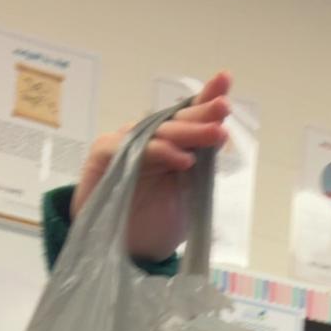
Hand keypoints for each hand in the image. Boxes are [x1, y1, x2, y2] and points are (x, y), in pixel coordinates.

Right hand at [71, 71, 231, 261]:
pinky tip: (183, 159)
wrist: (129, 251)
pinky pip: (133, 147)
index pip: (190, 117)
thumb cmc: (158, 223)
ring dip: (188, 131)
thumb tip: (221, 134)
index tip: (225, 79)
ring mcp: (127, 144)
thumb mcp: (190, 195)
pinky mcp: (105, 154)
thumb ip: (203, 166)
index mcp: (173, 145)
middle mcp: (150, 139)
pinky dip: (159, 152)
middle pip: (178, 120)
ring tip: (215, 133)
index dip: (206, 98)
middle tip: (224, 108)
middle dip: (203, 113)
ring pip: (159, 131)